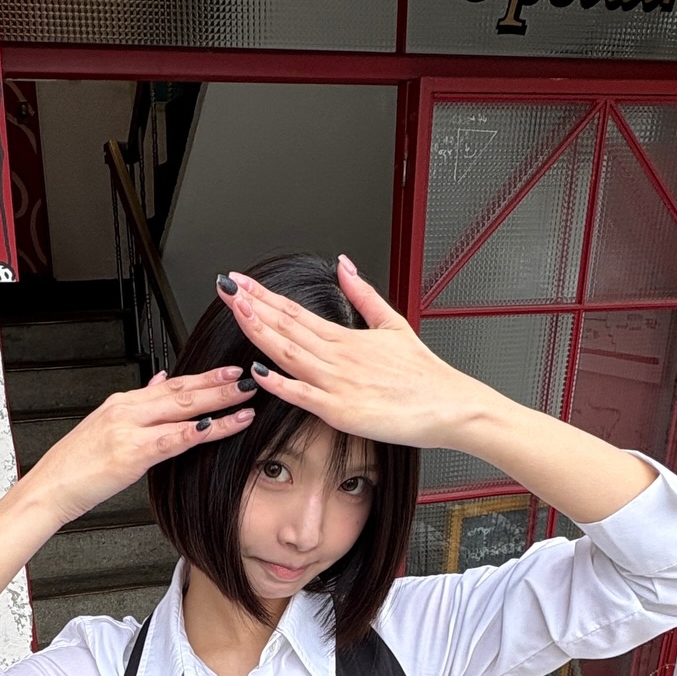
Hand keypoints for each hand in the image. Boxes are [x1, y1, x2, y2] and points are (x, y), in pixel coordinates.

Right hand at [25, 366, 252, 522]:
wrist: (48, 489)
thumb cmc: (74, 466)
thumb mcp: (104, 427)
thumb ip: (136, 404)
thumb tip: (159, 382)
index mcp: (122, 403)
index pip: (171, 384)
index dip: (203, 377)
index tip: (229, 371)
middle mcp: (126, 410)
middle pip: (181, 391)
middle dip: (218, 384)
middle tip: (247, 376)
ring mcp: (128, 430)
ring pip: (181, 410)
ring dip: (217, 404)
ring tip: (245, 399)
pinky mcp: (130, 454)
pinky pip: (171, 440)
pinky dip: (196, 431)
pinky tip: (216, 426)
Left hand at [220, 259, 484, 449]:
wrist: (451, 406)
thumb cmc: (425, 375)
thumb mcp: (394, 323)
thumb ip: (363, 295)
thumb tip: (343, 264)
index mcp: (346, 338)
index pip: (295, 311)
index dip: (263, 295)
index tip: (239, 281)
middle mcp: (338, 356)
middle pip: (286, 326)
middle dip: (252, 305)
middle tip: (225, 287)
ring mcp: (339, 383)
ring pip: (289, 354)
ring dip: (260, 332)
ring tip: (236, 311)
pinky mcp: (343, 411)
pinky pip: (305, 396)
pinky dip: (281, 384)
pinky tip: (259, 373)